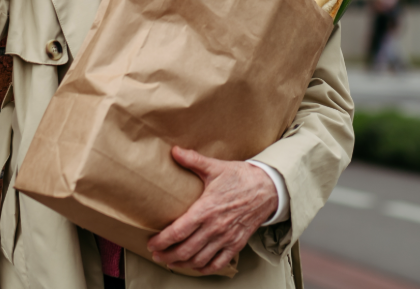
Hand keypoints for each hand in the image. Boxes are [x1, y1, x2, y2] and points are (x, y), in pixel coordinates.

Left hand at [148, 146, 278, 274]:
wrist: (267, 189)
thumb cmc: (240, 177)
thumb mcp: (215, 167)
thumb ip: (193, 160)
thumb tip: (174, 150)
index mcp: (206, 209)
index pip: (178, 231)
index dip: (162, 240)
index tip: (152, 243)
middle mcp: (215, 227)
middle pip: (186, 250)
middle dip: (168, 255)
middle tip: (156, 255)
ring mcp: (226, 238)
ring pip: (200, 259)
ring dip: (183, 263)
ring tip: (171, 261)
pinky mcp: (236, 244)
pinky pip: (218, 264)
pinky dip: (204, 268)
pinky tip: (196, 266)